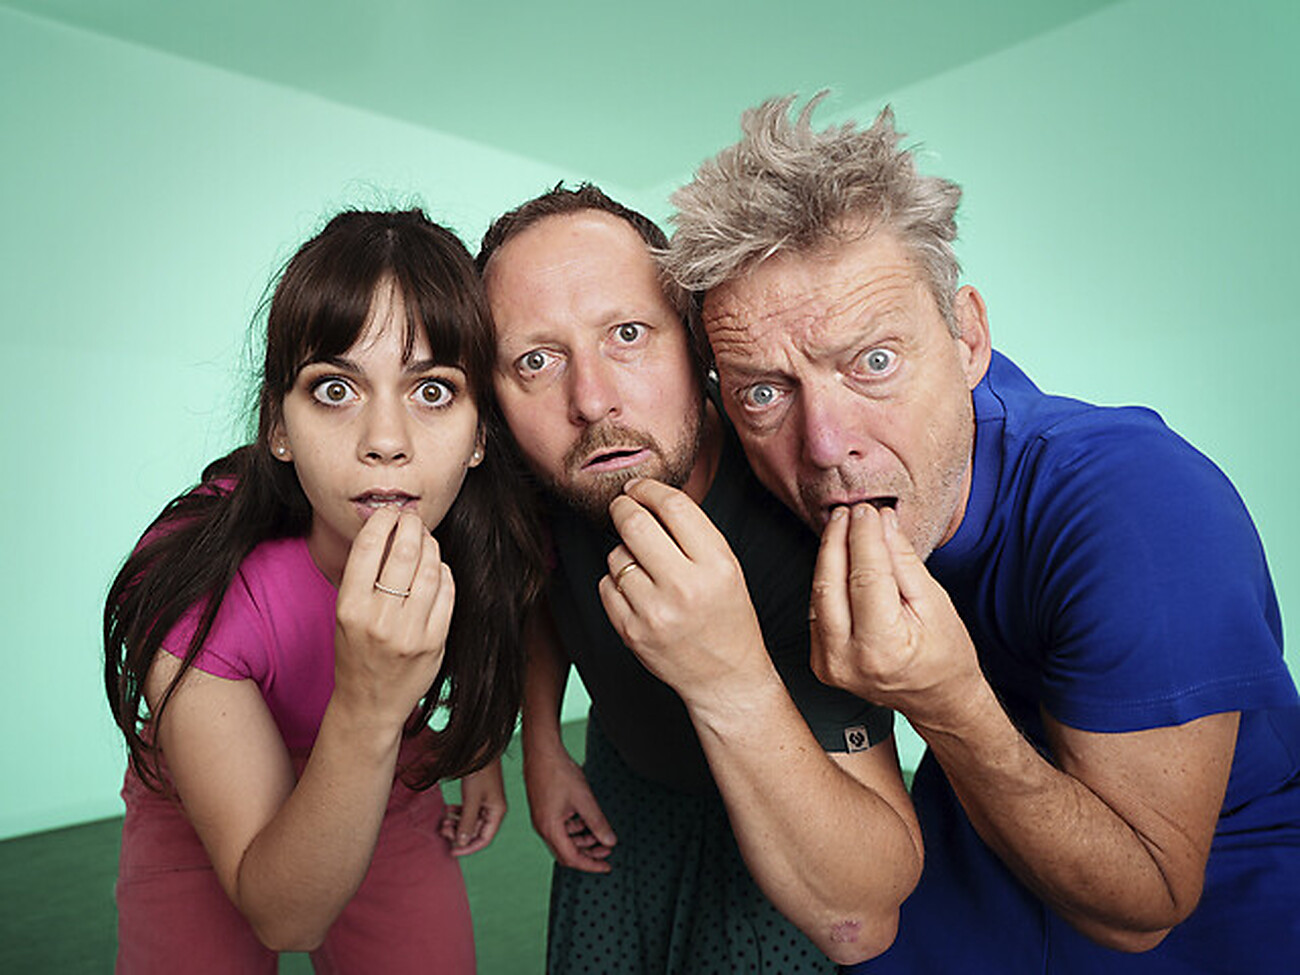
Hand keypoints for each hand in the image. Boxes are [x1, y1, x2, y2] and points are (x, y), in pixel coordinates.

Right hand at [331, 508, 453, 729]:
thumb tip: (389, 528)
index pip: (370, 546)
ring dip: (431, 546)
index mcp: (350, 607)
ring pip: (430, 569)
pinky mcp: (435, 642)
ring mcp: (411, 632)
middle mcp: (380, 619)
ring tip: (426, 541)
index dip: (384, 519)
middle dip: (413, 525)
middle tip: (414, 519)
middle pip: (405, 552)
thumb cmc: (356, 651)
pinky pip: (446, 593)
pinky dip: (443, 573)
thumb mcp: (346, 614)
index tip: (390, 512)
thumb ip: (364, 575)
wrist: (369, 703)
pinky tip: (436, 569)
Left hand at [440, 759, 506, 856]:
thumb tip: (462, 843)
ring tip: (444, 819)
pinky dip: (458, 813)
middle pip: (475, 831)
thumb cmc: (479, 772)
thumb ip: (467, 822)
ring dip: (456, 823)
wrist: (480, 749)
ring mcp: (486, 803)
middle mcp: (493, 810)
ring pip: (470, 822)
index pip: (484, 839)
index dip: (468, 848)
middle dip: (459, 832)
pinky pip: (468, 812)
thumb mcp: (471, 800)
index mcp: (497, 813)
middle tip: (443, 828)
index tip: (451, 850)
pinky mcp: (479, 796)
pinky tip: (449, 809)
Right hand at [523, 740, 616, 872]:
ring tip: (600, 837)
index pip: (573, 858)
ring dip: (583, 842)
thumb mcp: (584, 799)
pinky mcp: (544, 811)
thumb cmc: (558, 772)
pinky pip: (560, 829)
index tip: (606, 867)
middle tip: (606, 854)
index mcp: (551, 829)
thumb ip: (598, 823)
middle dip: (588, 855)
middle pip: (567, 853)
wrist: (542, 752)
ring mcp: (542, 819)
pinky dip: (575, 830)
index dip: (591, 865)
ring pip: (564, 841)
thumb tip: (610, 841)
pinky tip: (587, 823)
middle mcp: (544, 828)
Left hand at [598, 479, 772, 707]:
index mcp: (716, 564)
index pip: (673, 506)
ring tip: (644, 567)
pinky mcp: (630, 631)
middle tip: (622, 505)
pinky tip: (636, 592)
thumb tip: (646, 496)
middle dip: (623, 507)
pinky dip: (616, 582)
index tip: (638, 487)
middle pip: (635, 524)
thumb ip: (691, 532)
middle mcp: (685, 586)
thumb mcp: (726, 568)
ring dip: (623, 552)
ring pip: (616, 555)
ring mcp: (654, 611)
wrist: (725, 677)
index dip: (649, 489)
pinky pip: (606, 585)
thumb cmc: (727, 616)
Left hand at [810, 503, 985, 733]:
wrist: (936, 699)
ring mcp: (827, 664)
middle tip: (847, 511)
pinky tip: (839, 556)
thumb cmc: (944, 653)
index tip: (867, 510)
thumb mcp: (935, 603)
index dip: (864, 538)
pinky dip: (827, 579)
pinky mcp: (818, 661)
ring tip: (843, 526)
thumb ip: (903, 562)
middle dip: (838, 540)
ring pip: (818, 595)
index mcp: (882, 648)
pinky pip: (818, 609)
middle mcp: (846, 660)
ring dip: (828, 556)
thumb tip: (882, 522)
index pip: (865, 577)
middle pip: (830, 584)